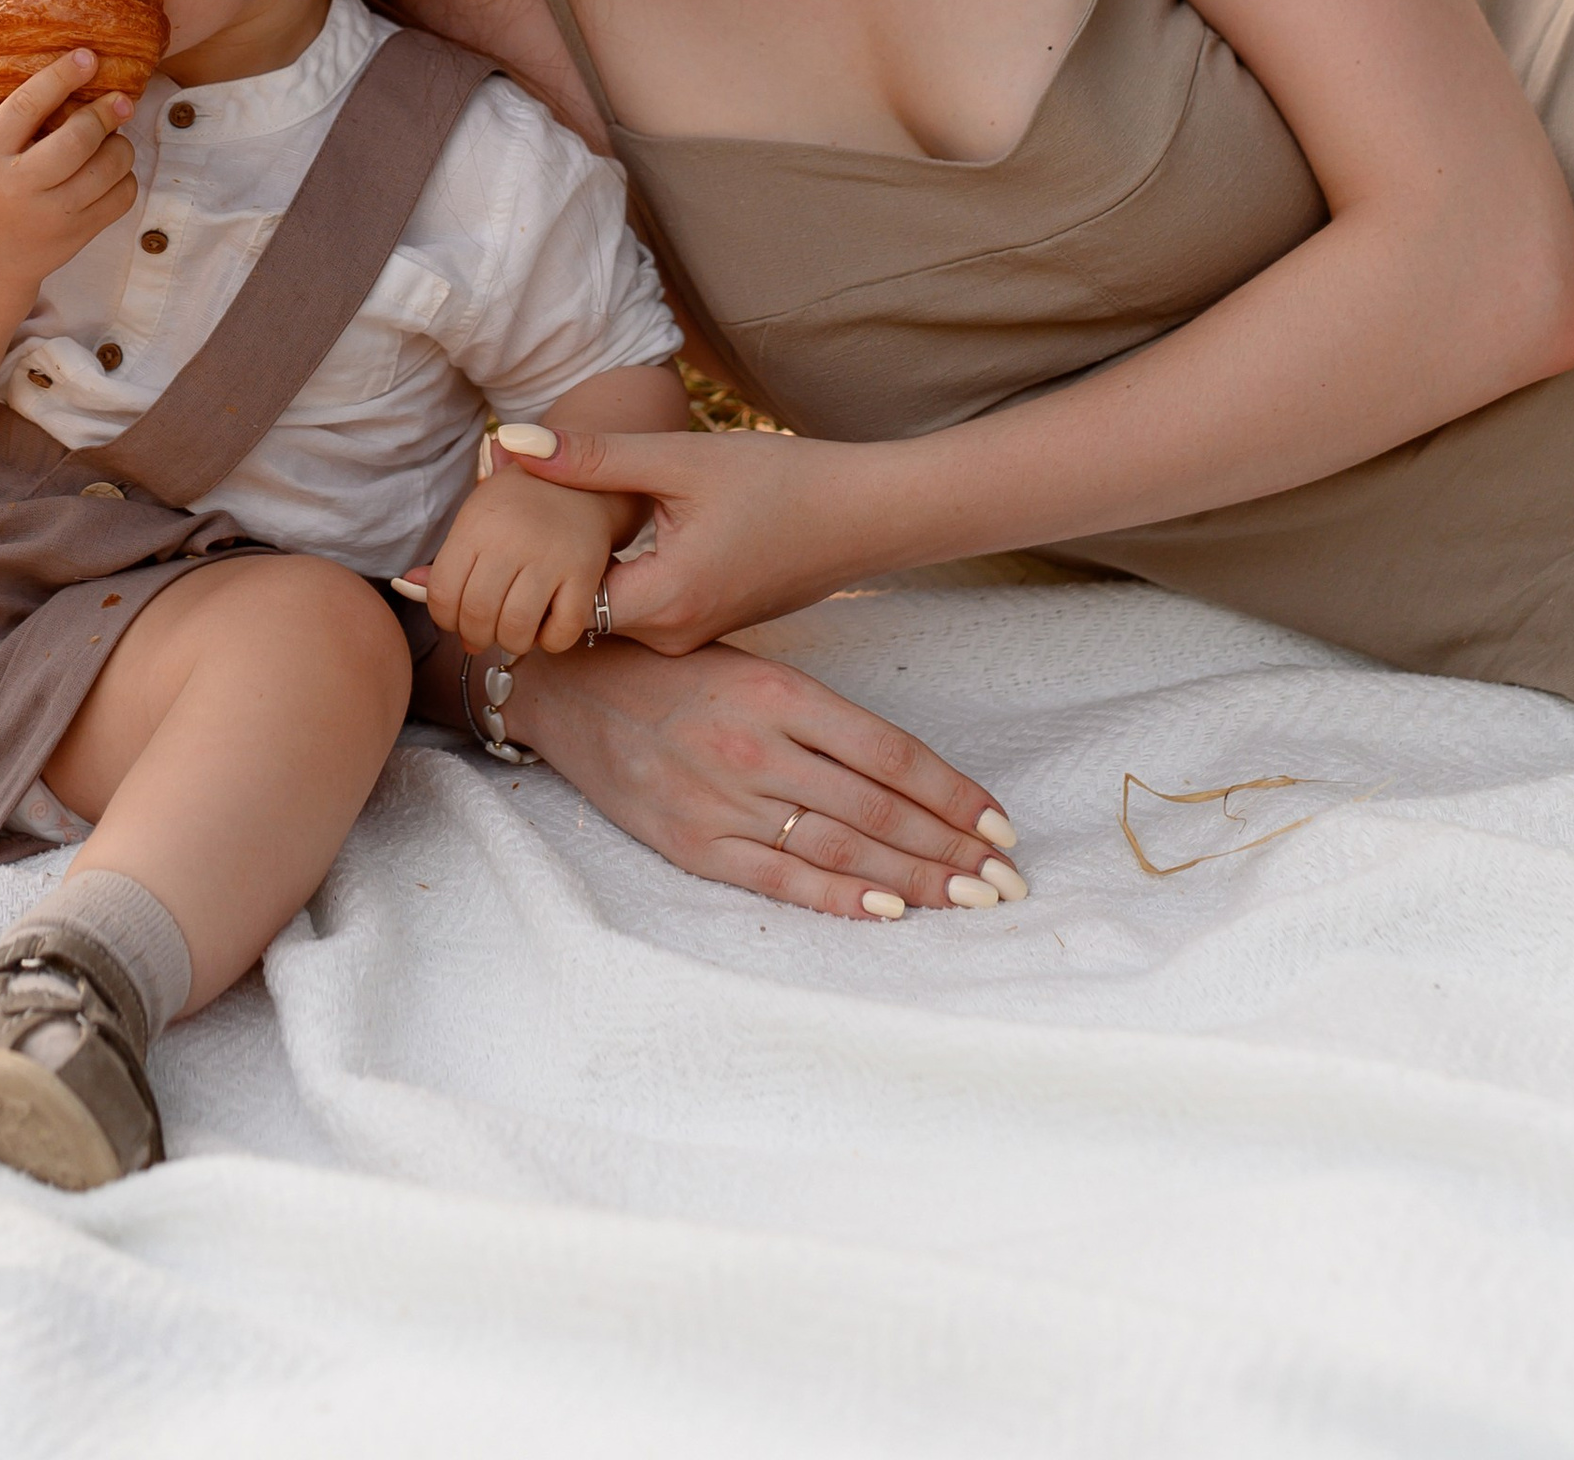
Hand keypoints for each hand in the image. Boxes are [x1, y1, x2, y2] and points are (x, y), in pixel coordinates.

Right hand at [0, 48, 136, 294]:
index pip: (26, 105)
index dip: (61, 76)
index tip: (88, 55)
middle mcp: (16, 187)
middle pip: (76, 140)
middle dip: (105, 113)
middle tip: (121, 98)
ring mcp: (48, 217)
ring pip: (106, 171)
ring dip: (120, 145)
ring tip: (114, 136)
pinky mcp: (73, 238)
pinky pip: (119, 201)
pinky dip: (125, 179)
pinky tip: (112, 169)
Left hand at [410, 462, 621, 658]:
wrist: (582, 479)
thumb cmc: (519, 506)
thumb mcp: (476, 519)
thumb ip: (446, 559)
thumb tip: (406, 586)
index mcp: (476, 525)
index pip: (442, 593)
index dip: (444, 618)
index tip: (456, 618)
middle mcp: (511, 541)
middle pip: (477, 615)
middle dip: (474, 636)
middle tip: (483, 633)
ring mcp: (550, 557)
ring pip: (516, 629)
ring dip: (510, 643)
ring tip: (512, 632)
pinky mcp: (585, 572)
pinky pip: (561, 632)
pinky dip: (549, 642)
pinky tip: (545, 627)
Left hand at [486, 424, 863, 653]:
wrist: (865, 514)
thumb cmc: (782, 482)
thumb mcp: (680, 459)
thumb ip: (592, 457)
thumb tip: (508, 442)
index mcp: (663, 603)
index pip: (557, 604)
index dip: (523, 565)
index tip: (498, 524)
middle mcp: (675, 637)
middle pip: (579, 612)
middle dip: (546, 567)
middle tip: (514, 521)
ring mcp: (694, 637)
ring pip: (612, 610)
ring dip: (584, 568)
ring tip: (556, 516)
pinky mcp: (709, 625)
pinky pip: (644, 608)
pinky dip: (619, 573)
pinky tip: (615, 529)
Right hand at [498, 633, 1024, 920]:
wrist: (566, 686)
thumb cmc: (671, 668)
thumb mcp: (750, 662)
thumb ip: (817, 714)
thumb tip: (904, 773)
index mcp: (777, 688)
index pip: (890, 754)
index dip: (953, 794)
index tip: (1000, 826)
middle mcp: (757, 744)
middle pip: (877, 811)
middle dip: (951, 851)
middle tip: (1007, 884)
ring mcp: (722, 798)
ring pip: (840, 850)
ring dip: (914, 881)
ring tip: (969, 901)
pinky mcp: (690, 842)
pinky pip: (777, 879)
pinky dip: (837, 899)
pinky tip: (887, 911)